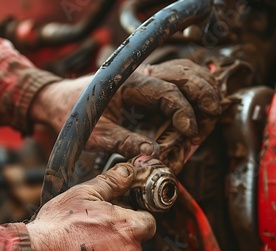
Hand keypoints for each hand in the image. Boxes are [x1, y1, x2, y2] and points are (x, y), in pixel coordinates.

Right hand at [26, 163, 155, 250]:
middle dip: (120, 236)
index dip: (133, 216)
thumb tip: (127, 171)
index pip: (148, 221)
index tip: (118, 215)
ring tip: (84, 245)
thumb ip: (112, 182)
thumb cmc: (59, 225)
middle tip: (95, 228)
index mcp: (130, 228)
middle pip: (135, 242)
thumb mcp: (84, 193)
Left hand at [30, 59, 219, 157]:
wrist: (61, 100)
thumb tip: (153, 155)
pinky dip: (194, 85)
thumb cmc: (76, 114)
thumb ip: (125, 143)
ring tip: (213, 106)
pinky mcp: (148, 83)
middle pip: (183, 72)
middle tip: (212, 113)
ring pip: (184, 69)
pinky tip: (202, 100)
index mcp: (129, 84)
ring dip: (203, 85)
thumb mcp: (97, 135)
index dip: (183, 111)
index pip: (166, 92)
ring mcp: (146, 76)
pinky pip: (177, 76)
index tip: (190, 131)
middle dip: (203, 92)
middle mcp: (140, 74)